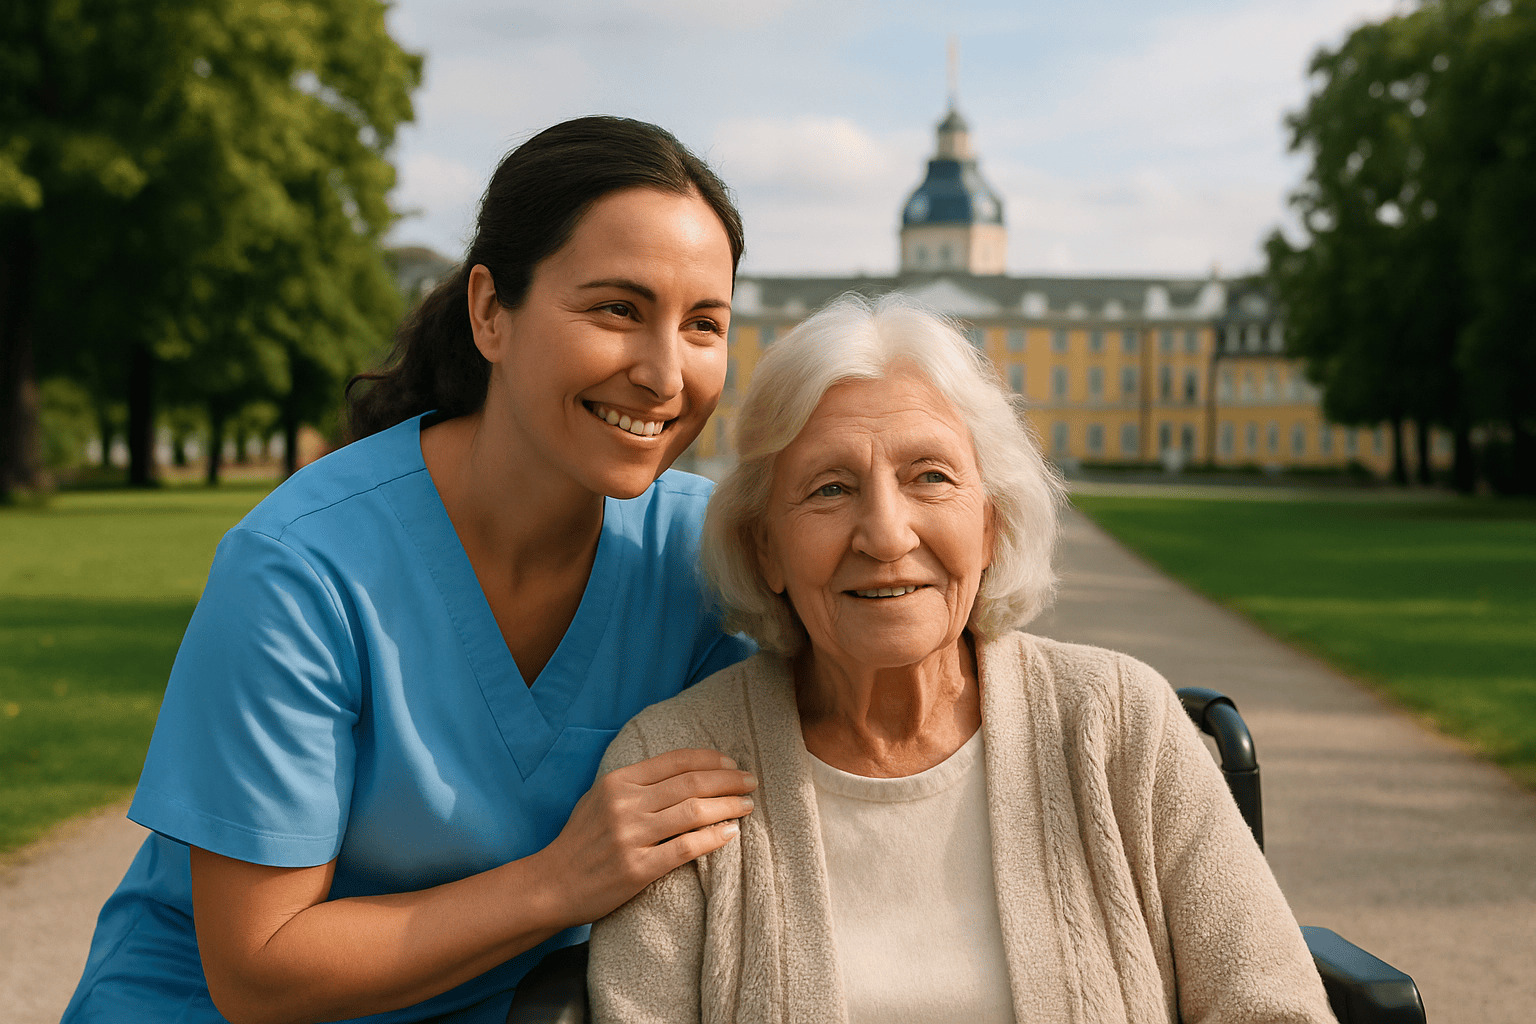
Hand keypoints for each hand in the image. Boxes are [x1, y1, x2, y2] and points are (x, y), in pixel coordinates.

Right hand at [536, 748, 755, 926]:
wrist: (551, 884)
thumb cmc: (580, 840)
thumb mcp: (600, 798)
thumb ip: (636, 783)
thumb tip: (682, 771)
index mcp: (618, 781)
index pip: (676, 761)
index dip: (710, 759)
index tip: (732, 762)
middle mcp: (625, 804)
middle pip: (691, 783)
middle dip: (728, 779)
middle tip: (751, 781)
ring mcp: (631, 836)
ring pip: (694, 812)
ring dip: (728, 806)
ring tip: (747, 805)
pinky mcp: (637, 869)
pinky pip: (685, 848)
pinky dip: (713, 838)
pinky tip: (730, 833)